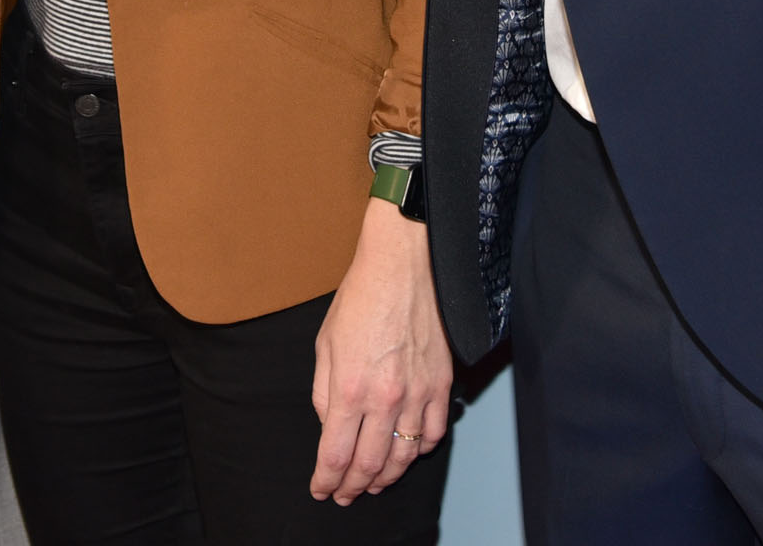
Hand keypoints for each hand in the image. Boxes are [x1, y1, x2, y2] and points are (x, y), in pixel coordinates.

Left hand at [309, 196, 453, 502]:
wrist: (401, 267)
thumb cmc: (360, 299)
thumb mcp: (325, 345)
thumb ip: (324, 393)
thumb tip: (330, 426)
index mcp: (350, 388)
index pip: (336, 454)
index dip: (327, 479)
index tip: (321, 489)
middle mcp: (385, 398)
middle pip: (369, 464)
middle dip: (353, 487)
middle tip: (344, 494)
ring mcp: (417, 394)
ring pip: (404, 456)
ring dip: (386, 477)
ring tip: (373, 484)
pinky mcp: (441, 384)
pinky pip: (434, 433)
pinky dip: (419, 451)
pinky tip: (406, 453)